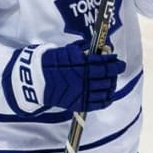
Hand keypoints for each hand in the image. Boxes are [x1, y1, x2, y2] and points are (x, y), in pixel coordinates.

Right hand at [5, 42, 125, 113]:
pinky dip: (106, 99)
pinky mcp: (79, 103)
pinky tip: (108, 95)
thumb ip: (81, 50)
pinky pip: (98, 103)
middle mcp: (83, 79)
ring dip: (111, 84)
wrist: (34, 81)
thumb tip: (97, 49)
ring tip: (112, 80)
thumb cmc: (49, 63)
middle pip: (106, 75)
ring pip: (105, 89)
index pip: (102, 62)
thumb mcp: (65, 51)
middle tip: (119, 67)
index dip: (112, 60)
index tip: (116, 58)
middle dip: (115, 70)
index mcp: (80, 64)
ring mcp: (82, 92)